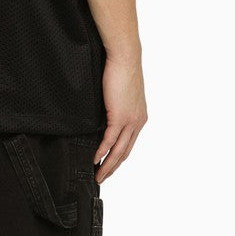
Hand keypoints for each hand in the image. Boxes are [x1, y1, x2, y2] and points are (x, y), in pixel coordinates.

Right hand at [93, 48, 146, 183]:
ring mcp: (130, 121)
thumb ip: (115, 108)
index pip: (129, 144)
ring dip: (108, 165)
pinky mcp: (119, 116)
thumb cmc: (121, 70)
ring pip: (118, 150)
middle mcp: (137, 122)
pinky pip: (110, 140)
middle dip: (113, 168)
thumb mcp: (120, 94)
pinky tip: (95, 160)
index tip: (109, 167)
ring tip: (98, 175)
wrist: (125, 58)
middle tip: (102, 178)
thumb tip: (105, 115)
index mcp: (139, 118)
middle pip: (125, 152)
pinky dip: (102, 152)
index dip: (118, 158)